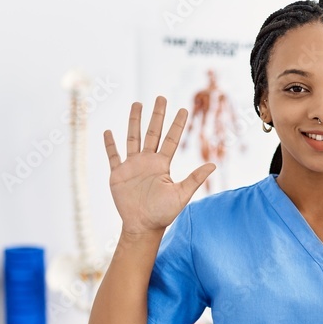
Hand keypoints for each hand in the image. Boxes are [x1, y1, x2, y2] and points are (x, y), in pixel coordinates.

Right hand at [103, 96, 215, 235]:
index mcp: (162, 165)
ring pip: (133, 138)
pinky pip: (113, 156)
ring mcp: (132, 166)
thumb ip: (195, 178)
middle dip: (157, 115)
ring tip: (137, 104)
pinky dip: (109, 144)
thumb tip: (213, 164)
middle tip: (161, 97)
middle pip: (152, 132)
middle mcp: (147, 161)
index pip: (171, 139)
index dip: (177, 124)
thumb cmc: (163, 213)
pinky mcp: (117, 174)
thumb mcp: (181, 194)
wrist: (142, 226)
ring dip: (134, 121)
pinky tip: (108, 132)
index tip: (184, 109)